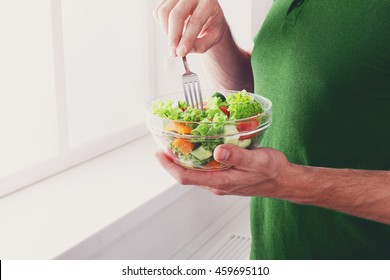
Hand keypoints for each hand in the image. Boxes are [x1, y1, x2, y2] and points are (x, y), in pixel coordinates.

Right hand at [153, 0, 228, 56]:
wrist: (207, 15)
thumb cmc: (211, 24)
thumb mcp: (213, 37)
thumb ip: (200, 45)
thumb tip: (182, 51)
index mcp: (208, 2)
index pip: (195, 20)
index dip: (186, 38)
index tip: (180, 52)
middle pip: (176, 15)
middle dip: (173, 36)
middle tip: (173, 52)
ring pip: (163, 13)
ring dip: (166, 32)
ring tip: (175, 42)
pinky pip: (158, 13)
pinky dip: (162, 26)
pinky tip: (172, 31)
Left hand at [156, 144, 292, 197]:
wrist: (283, 180)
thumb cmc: (272, 171)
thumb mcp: (257, 160)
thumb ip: (237, 156)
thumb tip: (218, 151)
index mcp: (221, 182)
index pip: (186, 177)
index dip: (169, 166)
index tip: (158, 153)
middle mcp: (217, 184)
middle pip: (186, 174)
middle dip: (172, 161)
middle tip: (164, 144)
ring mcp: (221, 181)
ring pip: (195, 172)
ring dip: (183, 159)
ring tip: (176, 143)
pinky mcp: (225, 177)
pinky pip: (205, 169)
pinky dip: (197, 159)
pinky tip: (198, 147)